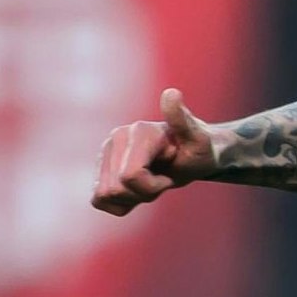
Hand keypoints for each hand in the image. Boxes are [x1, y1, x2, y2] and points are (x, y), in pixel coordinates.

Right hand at [91, 88, 220, 215]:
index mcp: (137, 131)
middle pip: (117, 189)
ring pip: (105, 195)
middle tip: (162, 179)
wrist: (190, 157)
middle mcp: (116, 138)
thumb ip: (182, 119)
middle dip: (143, 193)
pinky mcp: (100, 168)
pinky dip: (120, 203)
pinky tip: (137, 189)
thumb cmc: (197, 150)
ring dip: (133, 198)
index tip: (170, 175)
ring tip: (150, 181)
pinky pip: (98, 199)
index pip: (131, 176)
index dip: (154, 186)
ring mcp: (105, 153)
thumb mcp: (198, 140)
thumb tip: (171, 93)